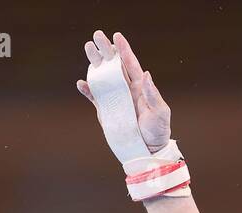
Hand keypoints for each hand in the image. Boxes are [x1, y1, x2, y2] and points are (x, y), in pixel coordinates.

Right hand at [76, 30, 171, 151]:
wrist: (147, 150)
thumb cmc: (158, 131)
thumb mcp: (160, 113)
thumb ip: (152, 94)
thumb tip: (146, 74)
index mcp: (140, 87)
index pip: (131, 64)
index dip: (124, 49)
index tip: (117, 35)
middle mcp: (126, 89)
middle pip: (114, 65)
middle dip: (106, 49)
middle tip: (97, 35)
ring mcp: (115, 98)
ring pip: (102, 76)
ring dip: (95, 63)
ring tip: (88, 48)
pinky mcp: (106, 110)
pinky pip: (94, 97)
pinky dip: (88, 90)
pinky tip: (81, 83)